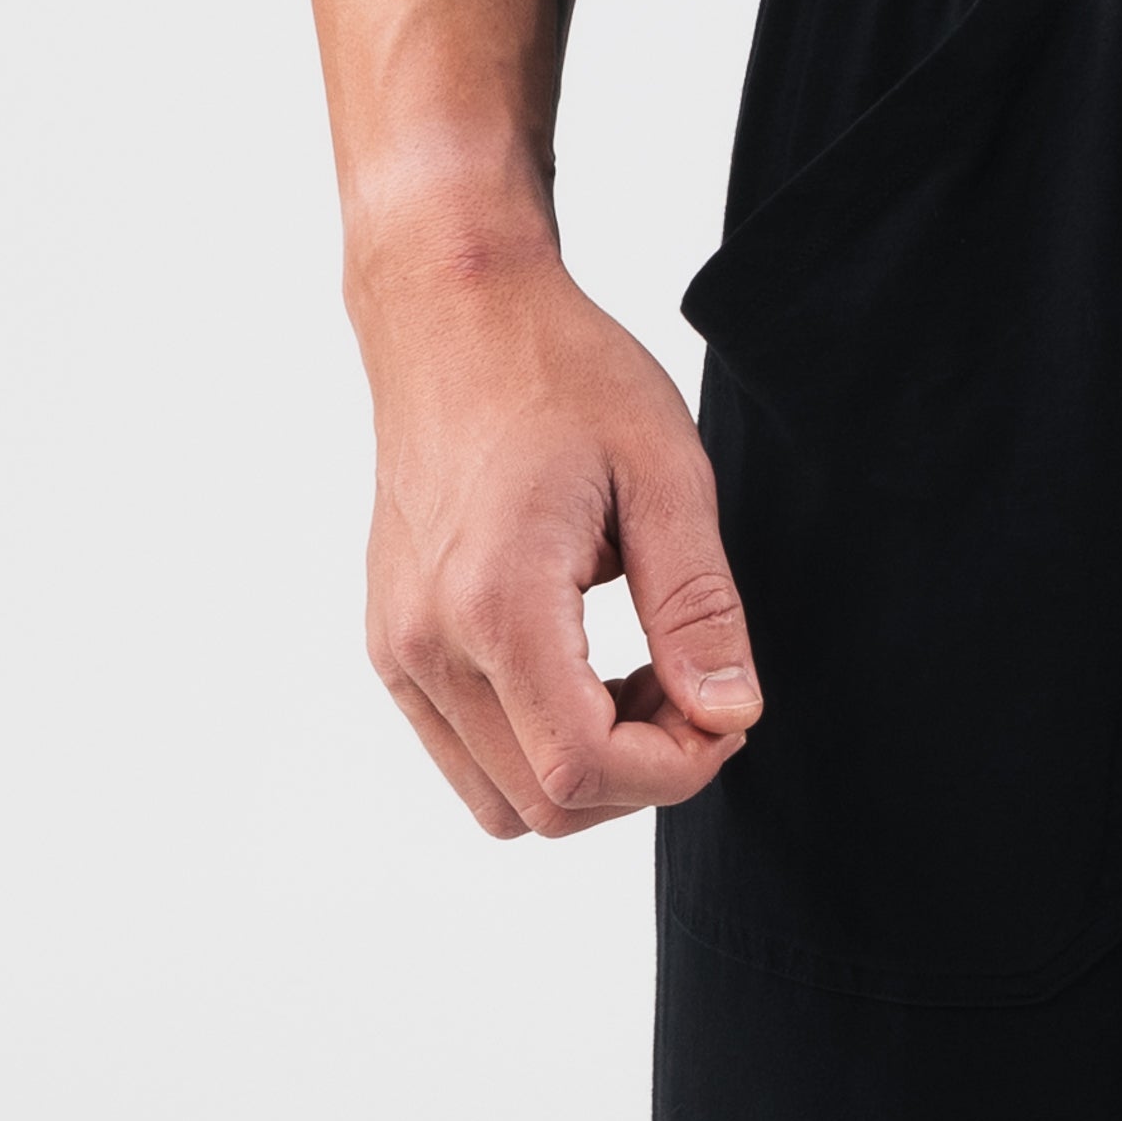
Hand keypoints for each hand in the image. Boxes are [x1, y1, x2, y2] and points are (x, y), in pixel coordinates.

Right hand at [355, 247, 761, 840]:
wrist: (454, 314)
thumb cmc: (560, 372)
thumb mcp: (664, 472)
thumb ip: (698, 606)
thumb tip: (729, 715)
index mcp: (496, 603)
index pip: (584, 769)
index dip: (677, 769)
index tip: (728, 711)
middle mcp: (428, 644)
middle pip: (543, 806)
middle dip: (641, 775)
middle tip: (695, 685)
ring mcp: (399, 650)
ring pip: (499, 800)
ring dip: (587, 768)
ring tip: (644, 672)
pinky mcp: (392, 643)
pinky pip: (464, 752)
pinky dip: (535, 742)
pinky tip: (588, 662)